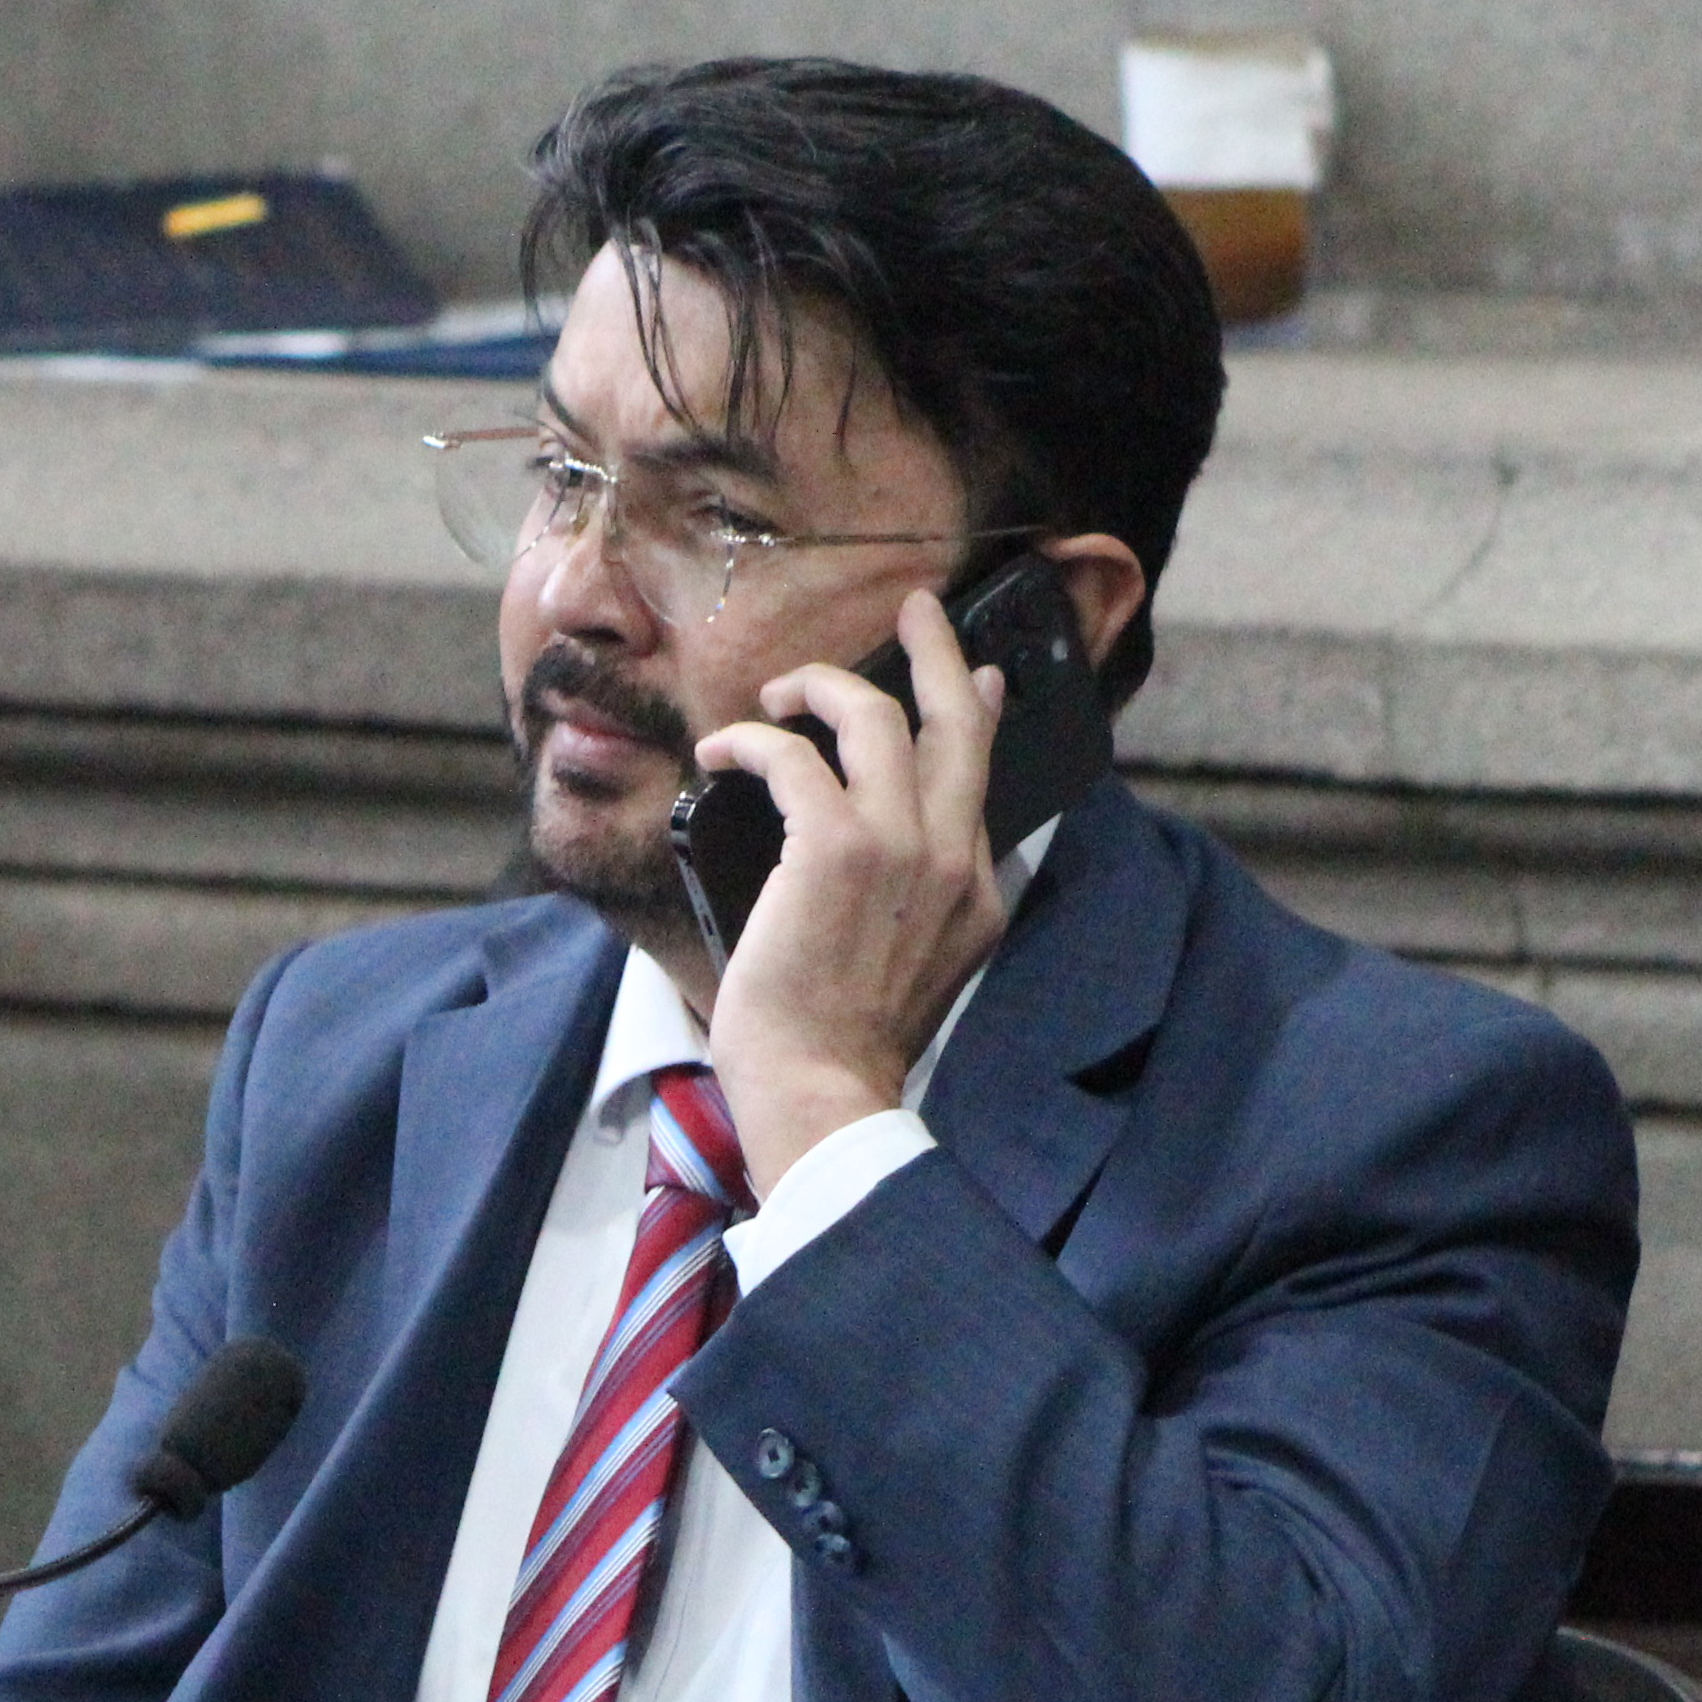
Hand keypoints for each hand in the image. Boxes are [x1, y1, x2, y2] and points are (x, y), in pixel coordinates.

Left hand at [694, 585, 1011, 1192]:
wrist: (824, 1093)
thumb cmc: (841, 1046)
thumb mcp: (914, 967)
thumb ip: (917, 902)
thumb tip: (880, 844)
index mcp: (976, 893)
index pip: (981, 777)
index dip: (976, 713)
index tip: (977, 680)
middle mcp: (952, 860)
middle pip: (959, 721)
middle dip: (938, 651)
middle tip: (915, 607)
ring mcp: (902, 850)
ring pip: (876, 717)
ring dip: (820, 689)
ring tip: (778, 696)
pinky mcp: (836, 849)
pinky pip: (794, 757)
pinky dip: (752, 741)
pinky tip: (720, 751)